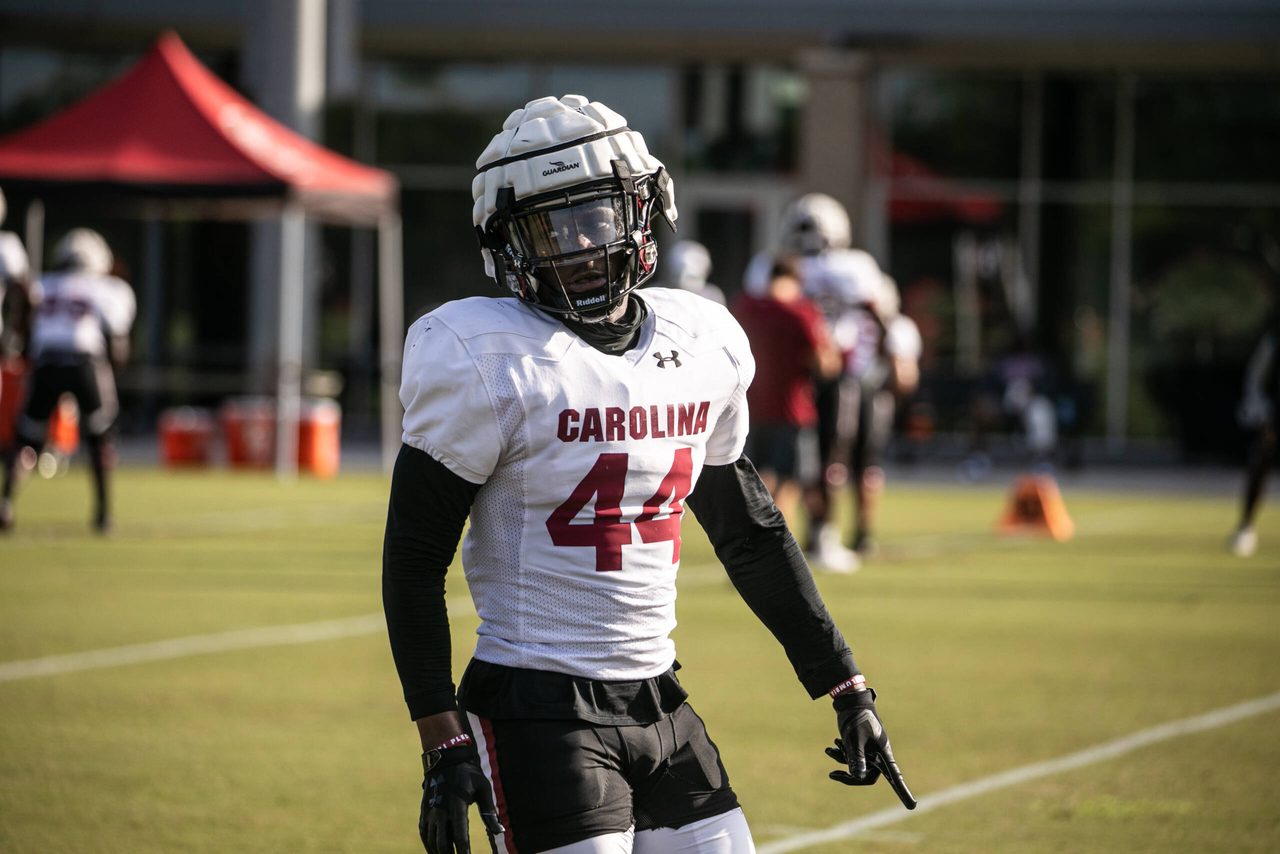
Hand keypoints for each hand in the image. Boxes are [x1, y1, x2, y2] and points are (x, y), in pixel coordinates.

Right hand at [420, 740, 503, 853]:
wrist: (445, 759)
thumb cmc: (468, 774)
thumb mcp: (483, 789)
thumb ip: (489, 812)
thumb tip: (500, 831)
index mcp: (457, 806)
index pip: (460, 835)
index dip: (464, 851)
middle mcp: (441, 811)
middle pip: (444, 843)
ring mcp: (430, 812)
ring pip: (432, 841)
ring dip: (440, 853)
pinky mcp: (424, 811)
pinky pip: (424, 833)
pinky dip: (429, 845)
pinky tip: (436, 852)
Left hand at [826, 687, 915, 809]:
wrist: (851, 701)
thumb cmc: (856, 718)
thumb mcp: (854, 739)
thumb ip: (857, 758)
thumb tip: (859, 778)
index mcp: (883, 753)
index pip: (895, 777)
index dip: (903, 792)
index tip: (912, 806)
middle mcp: (879, 755)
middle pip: (867, 777)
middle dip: (850, 776)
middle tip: (833, 775)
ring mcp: (871, 752)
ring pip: (858, 767)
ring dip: (843, 761)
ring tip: (832, 748)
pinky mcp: (862, 747)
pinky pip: (853, 758)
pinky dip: (842, 754)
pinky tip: (832, 746)